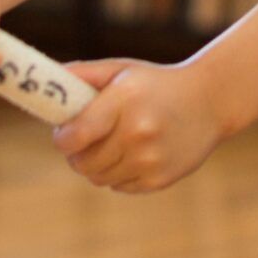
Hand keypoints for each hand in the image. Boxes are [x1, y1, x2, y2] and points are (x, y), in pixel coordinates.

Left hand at [51, 58, 234, 193]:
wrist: (210, 101)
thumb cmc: (156, 83)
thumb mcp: (122, 70)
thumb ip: (83, 74)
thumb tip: (46, 81)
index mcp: (124, 100)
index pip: (75, 135)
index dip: (62, 138)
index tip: (63, 134)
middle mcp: (137, 131)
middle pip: (82, 162)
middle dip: (76, 153)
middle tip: (85, 140)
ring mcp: (150, 158)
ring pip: (98, 178)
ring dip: (96, 166)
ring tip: (110, 146)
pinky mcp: (159, 179)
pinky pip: (119, 186)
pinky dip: (118, 174)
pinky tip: (133, 154)